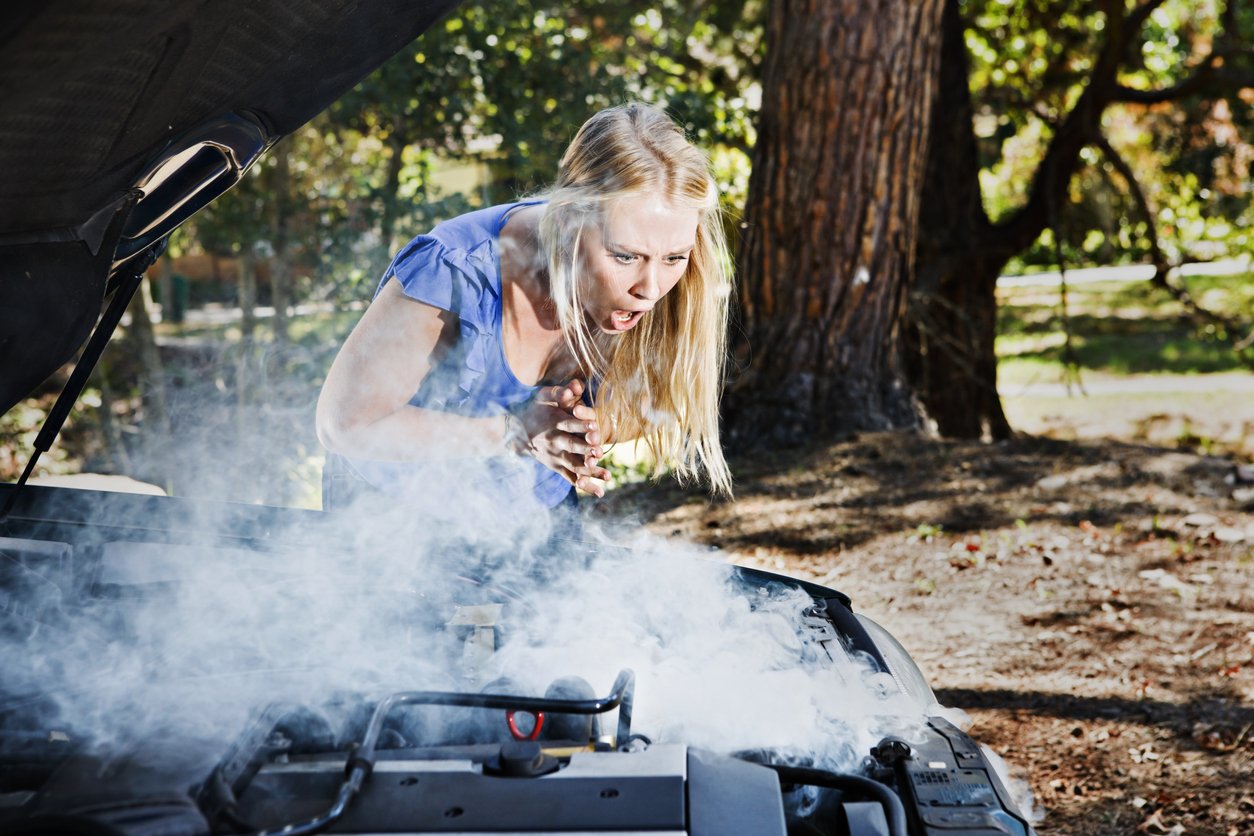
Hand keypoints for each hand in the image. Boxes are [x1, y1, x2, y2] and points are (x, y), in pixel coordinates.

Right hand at [513, 379, 609, 496]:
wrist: (516, 432)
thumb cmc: (535, 410)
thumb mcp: (544, 396)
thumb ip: (559, 392)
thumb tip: (574, 387)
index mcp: (554, 423)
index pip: (569, 424)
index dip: (581, 424)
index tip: (594, 424)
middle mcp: (555, 441)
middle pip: (571, 445)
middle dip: (586, 448)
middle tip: (599, 450)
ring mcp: (556, 456)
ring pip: (574, 465)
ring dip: (590, 470)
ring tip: (608, 475)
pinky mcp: (557, 467)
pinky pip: (571, 478)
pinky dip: (585, 485)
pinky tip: (600, 492)